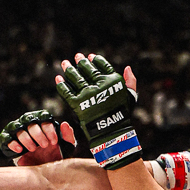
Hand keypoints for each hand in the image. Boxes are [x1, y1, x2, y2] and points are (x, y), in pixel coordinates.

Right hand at [0, 111, 76, 163]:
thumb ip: (68, 136)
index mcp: (43, 122)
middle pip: (30, 122)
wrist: (43, 172)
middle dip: (38, 134)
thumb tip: (64, 124)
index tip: (54, 142)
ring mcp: (18, 132)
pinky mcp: (9, 142)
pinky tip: (20, 150)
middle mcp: (29, 124)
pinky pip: (6, 138)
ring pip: (18, 128)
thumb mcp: (66, 148)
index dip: (48, 129)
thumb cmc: (55, 156)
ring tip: (33, 149)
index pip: (43, 118)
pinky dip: (12, 143)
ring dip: (26, 138)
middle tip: (44, 146)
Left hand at [55, 53, 141, 168]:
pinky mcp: (77, 104)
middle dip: (81, 62)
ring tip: (64, 63)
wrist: (112, 132)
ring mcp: (87, 94)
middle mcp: (100, 84)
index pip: (103, 65)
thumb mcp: (131, 96)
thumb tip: (127, 67)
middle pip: (88, 69)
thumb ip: (130, 82)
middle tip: (77, 56)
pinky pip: (67, 92)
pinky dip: (62, 85)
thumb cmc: (123, 115)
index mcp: (113, 80)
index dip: (96, 60)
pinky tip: (58, 78)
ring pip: (76, 78)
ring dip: (69, 69)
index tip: (91, 56)